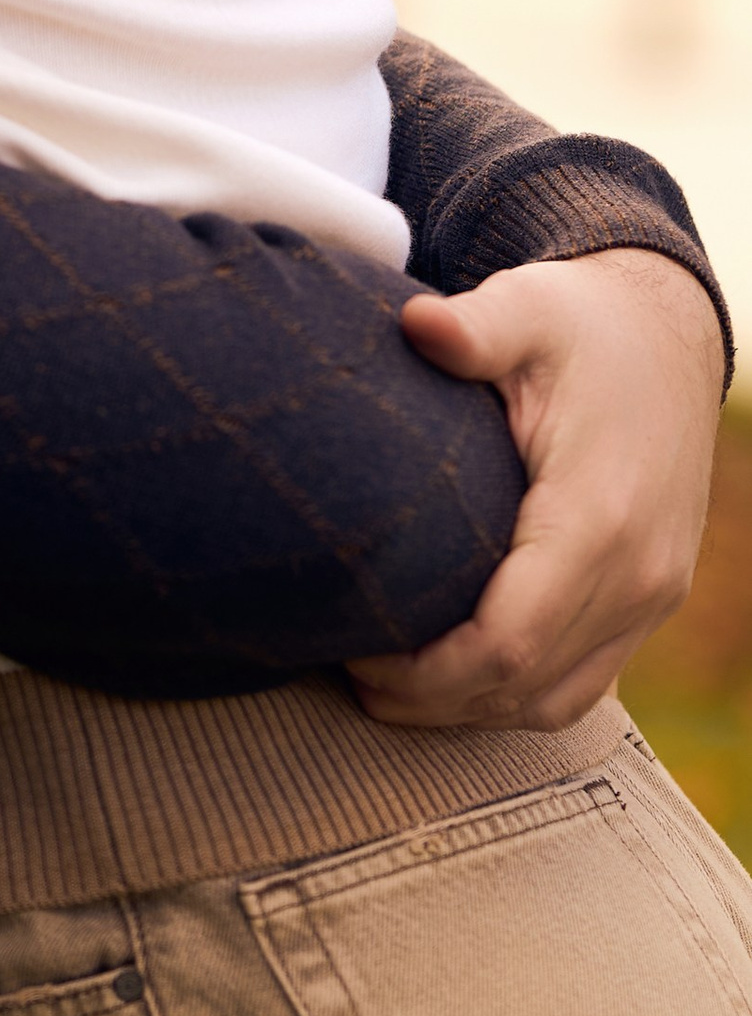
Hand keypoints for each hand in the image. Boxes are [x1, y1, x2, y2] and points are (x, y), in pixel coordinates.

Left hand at [347, 247, 725, 731]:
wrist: (665, 336)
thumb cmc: (581, 324)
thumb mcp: (527, 308)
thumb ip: (474, 326)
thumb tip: (415, 323)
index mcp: (600, 517)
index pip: (509, 640)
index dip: (425, 669)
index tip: (355, 651)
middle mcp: (637, 573)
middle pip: (525, 685)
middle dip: (432, 699)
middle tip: (349, 673)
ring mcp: (650, 596)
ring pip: (555, 699)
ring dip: (469, 708)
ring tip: (386, 684)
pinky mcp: (648, 599)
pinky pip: (582, 680)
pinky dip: (514, 693)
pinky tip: (449, 673)